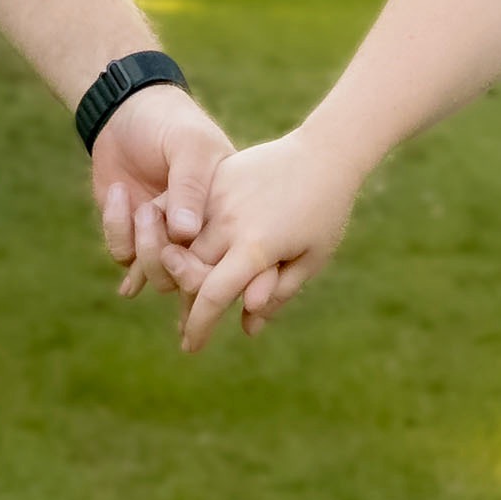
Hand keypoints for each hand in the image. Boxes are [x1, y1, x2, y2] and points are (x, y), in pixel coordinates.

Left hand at [83, 82, 230, 302]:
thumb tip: (186, 233)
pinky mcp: (135, 238)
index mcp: (231, 216)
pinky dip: (118, 231)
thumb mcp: (189, 145)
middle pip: (197, 282)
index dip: (229, 274)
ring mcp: (168, 240)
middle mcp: (203, 235)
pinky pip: (126, 258)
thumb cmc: (171, 123)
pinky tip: (118, 194)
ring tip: (140, 206)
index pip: (240, 262)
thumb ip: (189, 186)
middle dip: (173, 263)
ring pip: (160, 279)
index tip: (200, 254)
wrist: (125, 112)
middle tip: (151, 215)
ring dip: (144, 249)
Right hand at [173, 125, 365, 351]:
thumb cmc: (325, 211)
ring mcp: (217, 196)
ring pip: (180, 244)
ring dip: (177, 271)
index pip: (212, 296)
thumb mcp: (310, 259)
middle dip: (186, 304)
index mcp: (254, 246)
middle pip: (189, 273)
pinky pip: (183, 211)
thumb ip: (277, 294)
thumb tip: (248, 328)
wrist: (324, 152)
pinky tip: (175, 251)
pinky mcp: (213, 177)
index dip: (198, 326)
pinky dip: (176, 235)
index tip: (192, 347)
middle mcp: (228, 221)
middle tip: (186, 327)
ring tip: (182, 293)